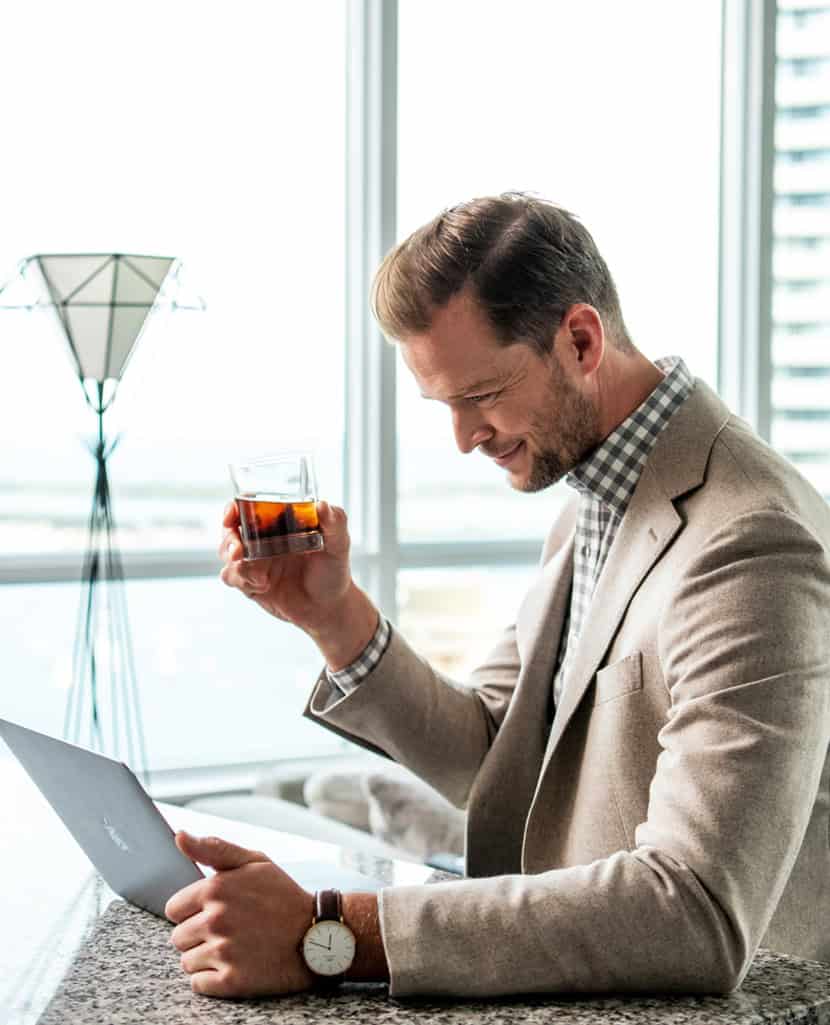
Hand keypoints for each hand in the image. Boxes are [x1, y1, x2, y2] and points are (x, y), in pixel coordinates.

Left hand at [165, 832, 314, 997]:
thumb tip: (180, 835)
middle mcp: (216, 920)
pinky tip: (234, 965)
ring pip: (187, 961)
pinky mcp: (232, 981)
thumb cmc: (283, 896)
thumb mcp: (254, 862)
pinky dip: (212, 979)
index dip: (192, 911)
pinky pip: (198, 984)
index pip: (173, 909)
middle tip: (229, 930)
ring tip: (234, 947)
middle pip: (178, 937)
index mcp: (216, 889)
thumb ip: (214, 848)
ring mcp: (224, 951)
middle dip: (198, 935)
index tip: (214, 912)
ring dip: (205, 958)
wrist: (317, 934)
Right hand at [219, 500, 380, 669]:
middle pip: (231, 529)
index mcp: (279, 522)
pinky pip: (231, 576)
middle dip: (228, 538)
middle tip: (238, 550)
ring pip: (227, 553)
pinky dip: (241, 580)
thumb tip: (322, 505)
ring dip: (234, 561)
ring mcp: (254, 560)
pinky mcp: (249, 582)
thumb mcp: (339, 544)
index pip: (249, 506)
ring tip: (258, 576)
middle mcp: (263, 538)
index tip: (232, 513)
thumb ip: (335, 522)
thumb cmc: (334, 570)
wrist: (328, 608)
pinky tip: (263, 586)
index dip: (235, 507)